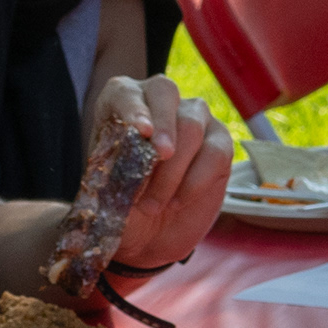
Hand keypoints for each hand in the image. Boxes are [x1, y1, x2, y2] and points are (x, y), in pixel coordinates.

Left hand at [93, 75, 230, 273]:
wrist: (149, 235)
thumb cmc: (123, 205)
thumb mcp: (107, 191)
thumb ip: (112, 171)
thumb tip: (124, 160)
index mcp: (122, 105)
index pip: (124, 93)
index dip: (133, 108)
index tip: (141, 131)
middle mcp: (158, 102)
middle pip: (165, 92)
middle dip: (164, 124)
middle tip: (161, 154)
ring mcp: (193, 118)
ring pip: (190, 126)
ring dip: (171, 171)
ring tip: (152, 204)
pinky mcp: (219, 142)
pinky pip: (214, 153)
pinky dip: (194, 182)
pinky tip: (176, 202)